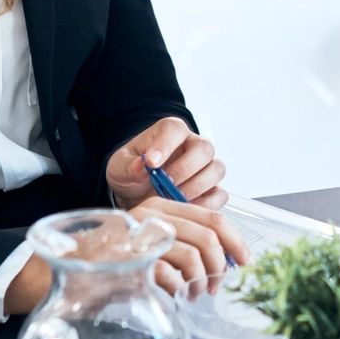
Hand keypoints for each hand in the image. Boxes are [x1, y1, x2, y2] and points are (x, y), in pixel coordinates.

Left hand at [107, 116, 229, 211]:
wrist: (136, 195)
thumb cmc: (131, 174)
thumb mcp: (120, 168)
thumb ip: (128, 165)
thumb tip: (141, 166)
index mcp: (170, 132)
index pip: (174, 130)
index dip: (165, 145)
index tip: (151, 163)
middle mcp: (193, 145)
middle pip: (204, 148)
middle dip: (184, 169)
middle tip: (165, 184)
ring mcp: (206, 167)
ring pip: (216, 169)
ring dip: (195, 187)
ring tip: (173, 197)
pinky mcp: (212, 189)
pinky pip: (220, 195)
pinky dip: (205, 204)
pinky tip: (184, 209)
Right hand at [130, 196, 249, 295]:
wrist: (76, 265)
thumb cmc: (119, 255)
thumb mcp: (154, 239)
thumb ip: (185, 240)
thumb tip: (226, 258)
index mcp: (163, 205)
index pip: (213, 217)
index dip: (236, 241)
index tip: (245, 261)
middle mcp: (153, 215)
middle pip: (208, 237)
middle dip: (219, 266)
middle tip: (215, 286)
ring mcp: (141, 235)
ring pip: (193, 256)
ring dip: (200, 281)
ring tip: (192, 293)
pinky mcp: (130, 259)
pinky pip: (170, 276)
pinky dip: (178, 289)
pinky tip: (172, 294)